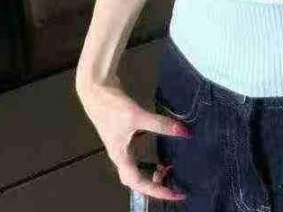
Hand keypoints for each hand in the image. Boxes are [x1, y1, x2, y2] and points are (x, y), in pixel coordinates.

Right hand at [76, 77, 191, 202]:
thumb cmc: (111, 106)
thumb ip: (161, 125)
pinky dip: (150, 152)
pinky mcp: (125, 130)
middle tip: (173, 183)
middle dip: (154, 184)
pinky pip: (139, 149)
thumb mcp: (137, 117)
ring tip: (169, 168)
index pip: (139, 183)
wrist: (96, 88)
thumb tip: (186, 133)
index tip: (176, 194)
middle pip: (136, 179)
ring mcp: (122, 141)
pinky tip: (162, 143)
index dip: (157, 191)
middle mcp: (121, 152)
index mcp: (120, 156)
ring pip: (138, 164)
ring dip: (152, 169)